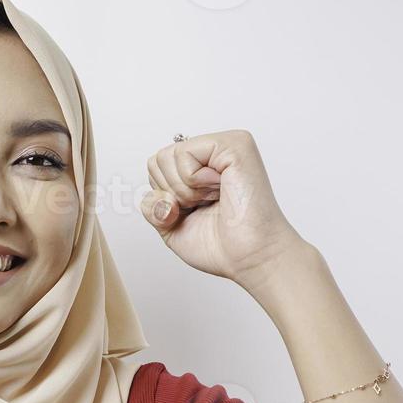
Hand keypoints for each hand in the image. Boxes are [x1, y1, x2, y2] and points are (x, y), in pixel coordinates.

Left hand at [139, 130, 306, 289]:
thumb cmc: (222, 245)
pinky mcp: (233, 145)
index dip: (165, 197)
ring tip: (213, 199)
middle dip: (171, 193)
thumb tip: (154, 193)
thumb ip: (153, 206)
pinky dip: (192, 181)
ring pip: (167, 156)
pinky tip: (218, 190)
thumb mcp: (171, 227)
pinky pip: (184, 153)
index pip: (156, 168)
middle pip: (157, 159)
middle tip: (203, 206)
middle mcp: (213, 153)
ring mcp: (225, 145)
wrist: (250, 258)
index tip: (193, 211)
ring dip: (183, 190)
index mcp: (201, 167)